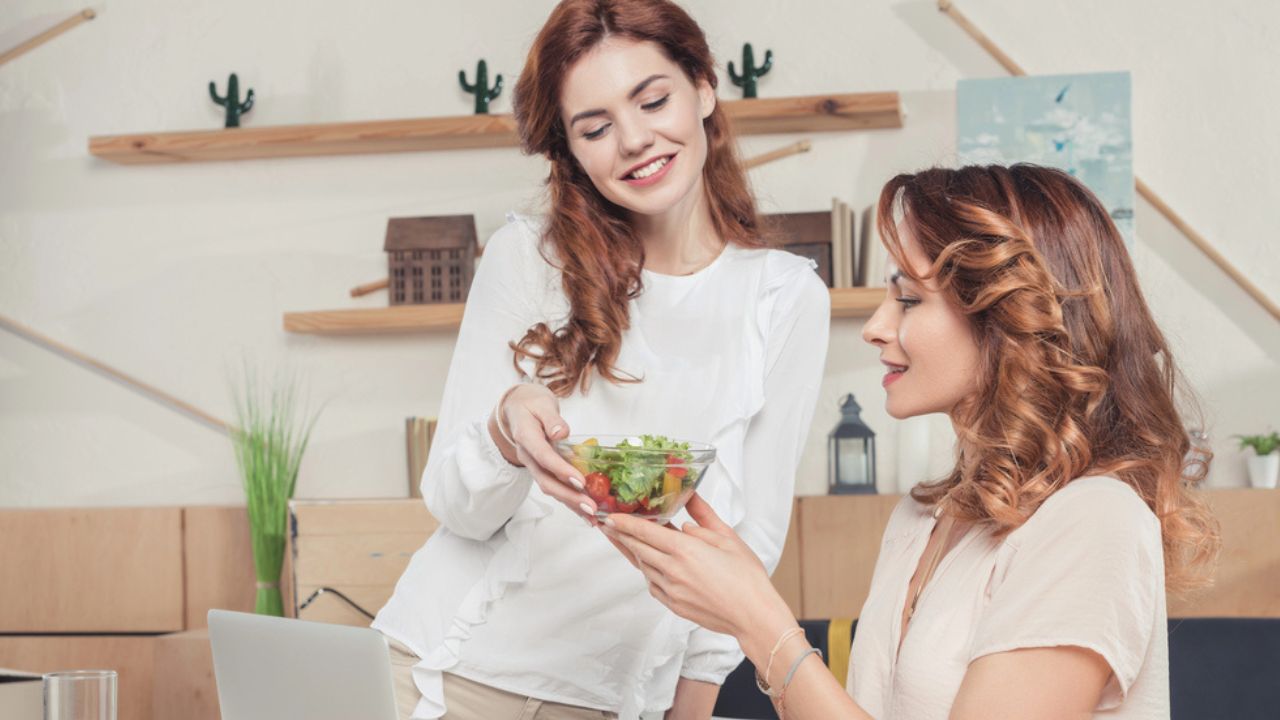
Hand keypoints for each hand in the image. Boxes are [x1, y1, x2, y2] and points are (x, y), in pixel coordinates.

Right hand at [490, 383, 597, 522]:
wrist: (518, 410)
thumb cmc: (531, 405)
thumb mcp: (541, 404)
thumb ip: (551, 418)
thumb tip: (561, 432)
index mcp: (526, 437)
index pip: (543, 456)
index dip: (560, 470)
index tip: (580, 482)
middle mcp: (528, 456)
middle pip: (546, 480)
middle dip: (569, 496)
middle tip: (590, 507)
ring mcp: (533, 466)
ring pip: (550, 488)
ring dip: (571, 504)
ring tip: (593, 516)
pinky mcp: (542, 471)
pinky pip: (555, 488)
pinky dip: (570, 502)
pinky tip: (586, 513)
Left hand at [601, 493, 788, 637]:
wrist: (753, 615)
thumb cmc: (746, 577)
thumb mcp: (728, 538)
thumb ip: (704, 517)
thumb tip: (689, 501)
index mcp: (685, 550)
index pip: (645, 532)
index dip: (624, 523)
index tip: (609, 516)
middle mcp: (673, 570)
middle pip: (637, 549)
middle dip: (620, 536)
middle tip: (608, 525)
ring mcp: (671, 590)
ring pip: (643, 567)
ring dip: (633, 553)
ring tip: (625, 541)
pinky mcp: (674, 605)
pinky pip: (653, 584)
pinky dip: (648, 571)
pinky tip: (649, 564)